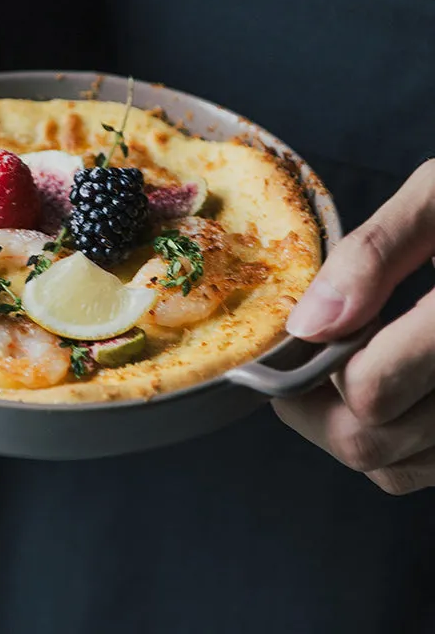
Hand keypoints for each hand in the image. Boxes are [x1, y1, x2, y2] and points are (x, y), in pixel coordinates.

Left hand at [272, 161, 434, 494]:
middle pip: (371, 444)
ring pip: (394, 468)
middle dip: (318, 403)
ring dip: (353, 422)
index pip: (370, 390)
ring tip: (363, 359)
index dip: (313, 368)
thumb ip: (375, 255)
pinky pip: (427, 467)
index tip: (301, 335)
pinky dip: (395, 437)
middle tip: (312, 355)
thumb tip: (309, 323)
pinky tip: (400, 380)